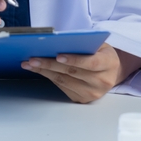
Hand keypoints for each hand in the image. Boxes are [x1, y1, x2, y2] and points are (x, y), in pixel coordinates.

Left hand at [20, 44, 140, 103]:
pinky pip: (62, 87)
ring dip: (44, 71)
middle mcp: (102, 81)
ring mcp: (92, 93)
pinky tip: (38, 70)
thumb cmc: (100, 53)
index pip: (91, 63)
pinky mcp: (82, 99)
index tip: (58, 55)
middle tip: (33, 59)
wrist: (111, 71)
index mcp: (109, 63)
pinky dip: (48, 77)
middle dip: (50, 65)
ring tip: (30, 63)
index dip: (74, 59)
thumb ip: (83, 43)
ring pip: (64, 81)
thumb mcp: (98, 44)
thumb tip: (57, 41)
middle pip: (73, 73)